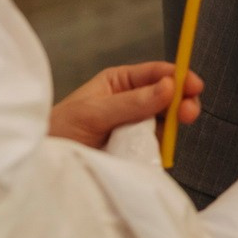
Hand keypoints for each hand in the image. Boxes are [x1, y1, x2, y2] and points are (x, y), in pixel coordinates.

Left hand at [49, 62, 202, 149]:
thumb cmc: (60, 130)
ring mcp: (133, 127)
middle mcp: (130, 102)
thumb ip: (133, 102)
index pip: (155, 73)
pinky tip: (161, 149)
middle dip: (181, 102)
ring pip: (164, 122)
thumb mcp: (94, 112)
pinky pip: (155, 146)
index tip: (193, 85)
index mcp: (119, 83)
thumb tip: (169, 86)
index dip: (177, 76)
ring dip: (173, 125)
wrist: (44, 164)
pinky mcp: (134, 151)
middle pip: (167, 97)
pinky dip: (161, 147)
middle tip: (188, 112)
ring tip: (175, 131)